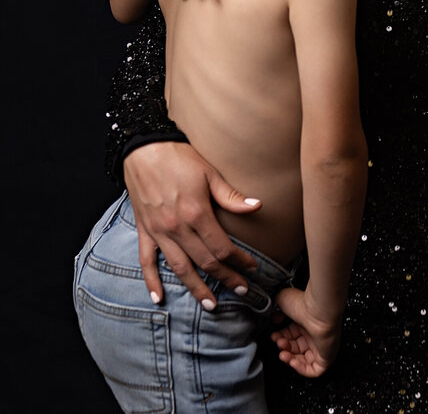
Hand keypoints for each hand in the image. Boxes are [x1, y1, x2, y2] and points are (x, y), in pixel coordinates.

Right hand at [123, 141, 260, 306]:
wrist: (144, 148)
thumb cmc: (179, 157)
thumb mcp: (210, 173)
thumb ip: (231, 196)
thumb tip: (257, 206)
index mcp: (196, 213)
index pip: (222, 247)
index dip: (239, 260)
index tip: (252, 268)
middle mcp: (177, 227)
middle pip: (205, 262)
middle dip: (225, 278)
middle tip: (241, 290)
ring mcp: (159, 231)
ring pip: (180, 268)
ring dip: (196, 288)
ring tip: (212, 305)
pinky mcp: (145, 231)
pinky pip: (147, 262)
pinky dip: (151, 281)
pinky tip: (159, 298)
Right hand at [271, 286, 341, 377]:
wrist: (318, 310)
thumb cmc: (304, 303)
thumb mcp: (283, 299)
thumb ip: (275, 307)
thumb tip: (274, 318)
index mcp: (306, 322)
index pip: (291, 336)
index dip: (281, 337)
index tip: (274, 336)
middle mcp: (313, 334)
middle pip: (295, 348)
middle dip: (284, 348)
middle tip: (279, 344)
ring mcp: (320, 346)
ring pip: (303, 361)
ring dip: (289, 360)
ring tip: (283, 354)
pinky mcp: (326, 357)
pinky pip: (314, 370)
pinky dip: (301, 369)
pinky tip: (293, 362)